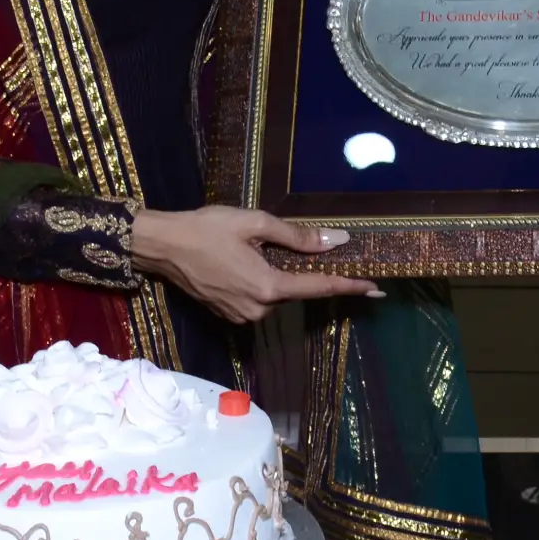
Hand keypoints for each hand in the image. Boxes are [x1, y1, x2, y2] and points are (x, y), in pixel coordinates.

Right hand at [128, 206, 379, 323]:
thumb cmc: (207, 229)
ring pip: (276, 295)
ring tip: (258, 249)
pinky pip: (258, 299)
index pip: (320, 288)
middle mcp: (258, 309)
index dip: (350, 286)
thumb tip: (334, 241)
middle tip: (314, 249)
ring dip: (279, 276)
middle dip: (307, 273)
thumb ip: (296, 237)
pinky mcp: (229, 315)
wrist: (162, 246)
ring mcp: (242, 316)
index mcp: (268, 287)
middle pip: (297, 291)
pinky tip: (247, 262)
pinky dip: (263, 283)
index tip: (376, 289)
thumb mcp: (254, 223)